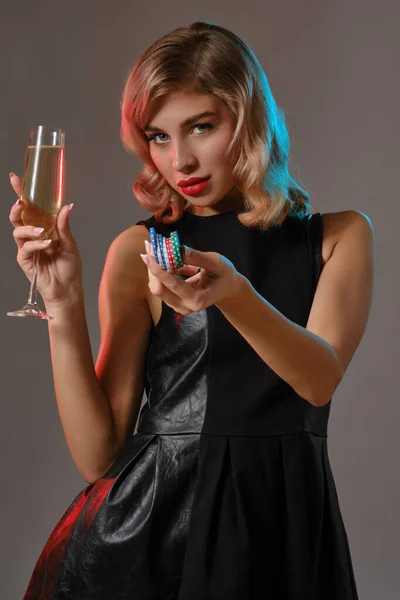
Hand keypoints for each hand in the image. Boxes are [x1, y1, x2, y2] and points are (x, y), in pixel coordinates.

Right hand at [8, 173, 82, 306]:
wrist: (68, 289)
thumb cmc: (69, 267)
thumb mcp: (71, 243)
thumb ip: (64, 226)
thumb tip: (66, 206)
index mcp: (44, 227)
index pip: (31, 207)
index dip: (23, 193)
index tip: (17, 177)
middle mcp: (33, 235)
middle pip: (19, 216)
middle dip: (17, 206)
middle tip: (20, 201)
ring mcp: (27, 247)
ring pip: (17, 230)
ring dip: (29, 228)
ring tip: (42, 231)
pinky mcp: (25, 260)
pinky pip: (26, 248)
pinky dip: (36, 245)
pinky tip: (47, 245)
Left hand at [140, 239, 243, 314]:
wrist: (227, 288)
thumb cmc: (224, 275)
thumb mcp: (216, 262)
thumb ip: (196, 257)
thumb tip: (176, 249)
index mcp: (197, 299)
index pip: (172, 285)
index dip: (158, 270)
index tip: (148, 254)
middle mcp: (185, 306)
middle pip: (158, 289)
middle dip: (152, 268)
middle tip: (150, 248)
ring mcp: (178, 306)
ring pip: (157, 288)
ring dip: (155, 268)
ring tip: (158, 250)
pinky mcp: (173, 301)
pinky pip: (161, 286)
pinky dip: (161, 271)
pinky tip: (170, 261)